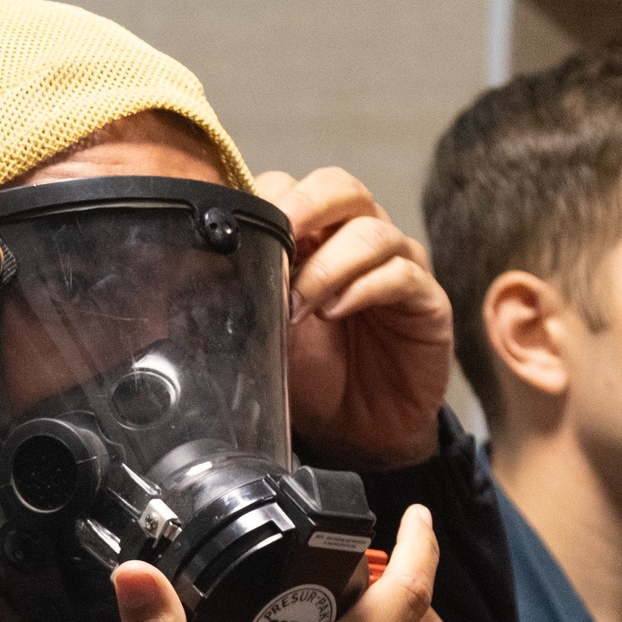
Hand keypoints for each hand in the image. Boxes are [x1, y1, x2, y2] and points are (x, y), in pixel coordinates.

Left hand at [255, 168, 452, 472]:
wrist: (357, 433)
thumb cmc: (315, 377)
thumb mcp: (266, 334)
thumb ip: (244, 298)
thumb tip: (194, 277)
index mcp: (315, 238)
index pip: (294, 188)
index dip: (268, 200)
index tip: (239, 231)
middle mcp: (359, 240)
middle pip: (341, 188)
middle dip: (304, 207)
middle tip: (277, 240)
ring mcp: (399, 265)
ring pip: (372, 231)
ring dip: (328, 264)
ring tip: (301, 303)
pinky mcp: (428, 300)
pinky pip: (402, 275)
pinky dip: (365, 287)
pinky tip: (336, 311)